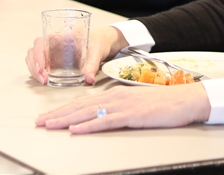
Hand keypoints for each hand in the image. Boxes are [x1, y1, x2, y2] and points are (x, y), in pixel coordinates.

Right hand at [26, 26, 127, 85]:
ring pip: (34, 57)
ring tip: (43, 81)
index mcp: (62, 35)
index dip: (38, 55)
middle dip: (35, 66)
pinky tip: (44, 79)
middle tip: (43, 79)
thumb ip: (92, 65)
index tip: (43, 68)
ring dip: (35, 70)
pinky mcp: (55, 60)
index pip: (41, 42)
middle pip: (34, 50)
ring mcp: (53, 51)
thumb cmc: (99, 41)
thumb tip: (88, 79)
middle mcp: (54, 42)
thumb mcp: (97, 51)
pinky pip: (40, 64)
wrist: (104, 41)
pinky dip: (38, 72)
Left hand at [35, 82, 210, 133]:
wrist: (185, 100)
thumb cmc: (164, 105)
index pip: (83, 102)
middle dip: (57, 114)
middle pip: (80, 106)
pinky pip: (105, 121)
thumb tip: (103, 116)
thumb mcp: (136, 105)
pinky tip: (75, 130)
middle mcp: (115, 97)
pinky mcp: (131, 116)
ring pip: (88, 112)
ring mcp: (122, 106)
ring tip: (49, 125)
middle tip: (38, 122)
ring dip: (66, 120)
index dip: (63, 109)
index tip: (47, 116)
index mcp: (115, 94)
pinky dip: (88, 126)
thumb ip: (119, 109)